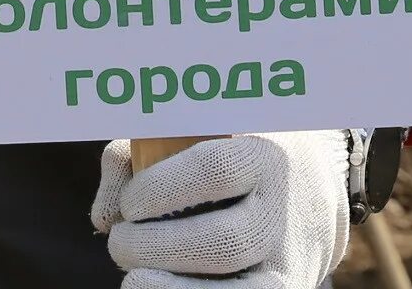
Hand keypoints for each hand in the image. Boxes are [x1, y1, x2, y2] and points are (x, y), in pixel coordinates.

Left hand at [92, 132, 351, 288]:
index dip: (160, 190)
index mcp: (263, 157)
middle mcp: (281, 212)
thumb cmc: (227, 158)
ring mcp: (287, 262)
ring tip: (134, 279)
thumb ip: (138, 158)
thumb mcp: (193, 137)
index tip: (129, 204)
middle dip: (157, 248)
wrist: (310, 195)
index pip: (213, 169)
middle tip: (121, 243)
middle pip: (222, 241)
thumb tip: (102, 217)